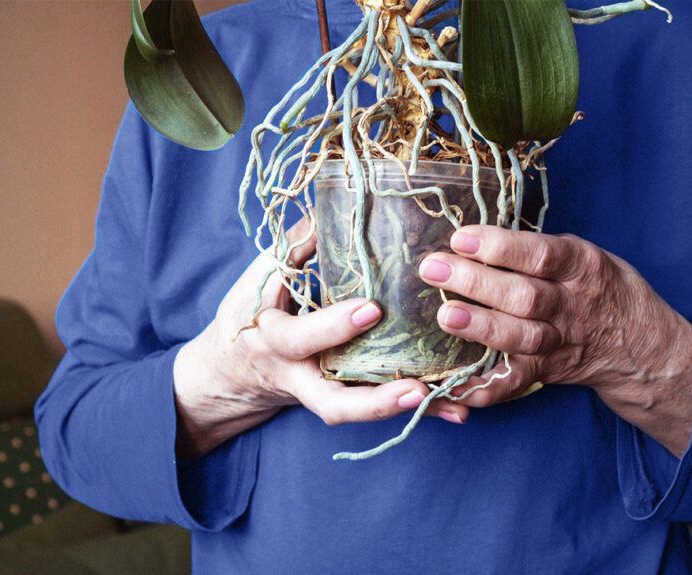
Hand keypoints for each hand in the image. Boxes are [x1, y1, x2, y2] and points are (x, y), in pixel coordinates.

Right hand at [173, 218, 467, 458]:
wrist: (234, 369)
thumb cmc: (254, 308)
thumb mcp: (265, 274)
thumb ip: (299, 246)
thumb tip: (339, 204)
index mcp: (273, 340)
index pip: (299, 339)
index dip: (333, 327)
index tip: (372, 308)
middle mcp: (299, 376)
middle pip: (333, 402)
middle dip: (374, 399)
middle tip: (417, 388)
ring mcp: (323, 393)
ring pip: (362, 412)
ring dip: (405, 410)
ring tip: (449, 404)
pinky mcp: (346, 398)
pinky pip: (380, 407)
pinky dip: (420, 410)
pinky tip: (457, 409)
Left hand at [418, 225, 691, 454]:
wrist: (643, 347)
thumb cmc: (601, 288)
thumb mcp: (584, 257)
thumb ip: (540, 250)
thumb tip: (477, 236)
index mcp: (581, 266)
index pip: (539, 254)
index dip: (499, 247)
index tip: (460, 238)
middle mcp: (572, 305)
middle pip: (524, 296)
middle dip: (476, 282)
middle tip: (433, 270)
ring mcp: (560, 342)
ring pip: (520, 337)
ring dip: (481, 327)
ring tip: (445, 315)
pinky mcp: (548, 372)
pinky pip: (516, 381)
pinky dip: (488, 386)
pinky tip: (459, 384)